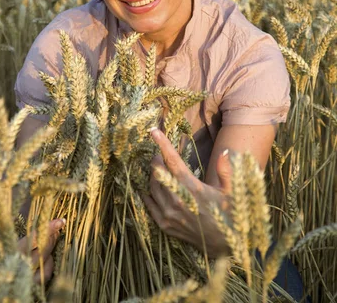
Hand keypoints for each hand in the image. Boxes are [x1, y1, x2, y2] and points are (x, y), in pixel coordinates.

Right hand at [18, 218, 65, 283]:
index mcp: (8, 254)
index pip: (34, 239)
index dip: (49, 228)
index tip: (60, 221)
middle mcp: (18, 268)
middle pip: (43, 250)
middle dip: (51, 237)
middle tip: (56, 227)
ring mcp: (25, 280)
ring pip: (45, 264)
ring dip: (51, 250)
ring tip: (51, 239)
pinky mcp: (29, 289)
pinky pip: (44, 276)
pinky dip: (48, 265)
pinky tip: (46, 257)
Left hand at [142, 128, 231, 256]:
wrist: (225, 246)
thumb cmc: (230, 215)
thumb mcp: (232, 192)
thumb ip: (226, 171)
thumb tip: (224, 151)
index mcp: (193, 189)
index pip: (173, 161)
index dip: (162, 144)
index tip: (153, 132)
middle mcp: (178, 200)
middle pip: (158, 173)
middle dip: (156, 160)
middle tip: (159, 154)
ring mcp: (170, 214)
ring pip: (152, 187)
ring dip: (152, 175)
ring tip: (157, 169)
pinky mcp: (166, 225)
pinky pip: (150, 205)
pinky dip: (147, 194)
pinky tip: (147, 188)